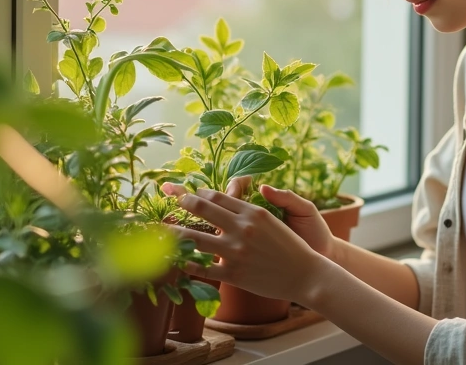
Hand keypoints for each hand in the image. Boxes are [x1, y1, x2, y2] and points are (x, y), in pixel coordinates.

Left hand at [161, 178, 337, 262]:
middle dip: (181, 202)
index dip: (197, 194)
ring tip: (160, 231)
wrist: (305, 274)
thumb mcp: (272, 219)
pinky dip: (187, 264)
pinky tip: (177, 261)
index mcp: (251, 212)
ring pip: (195, 239)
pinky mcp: (233, 274)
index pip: (216, 196)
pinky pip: (202, 268)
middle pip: (202, 209)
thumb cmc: (291, 246)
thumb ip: (249, 208)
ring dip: (174, 233)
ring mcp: (236, 252)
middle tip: (167, 200)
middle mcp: (241, 228)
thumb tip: (234, 192)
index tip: (185, 194)